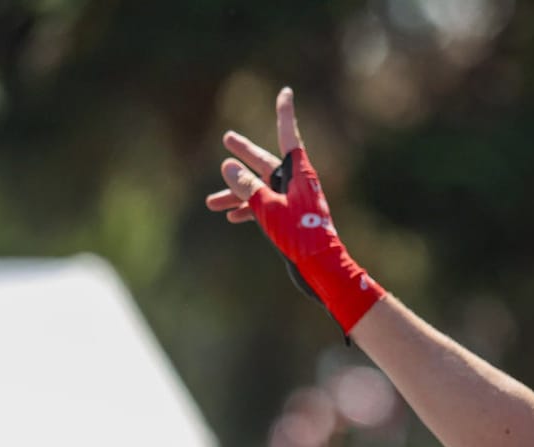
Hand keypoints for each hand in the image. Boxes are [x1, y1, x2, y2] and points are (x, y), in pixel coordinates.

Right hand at [205, 88, 385, 332]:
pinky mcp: (291, 219)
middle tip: (227, 138)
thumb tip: (227, 166)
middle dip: (245, 154)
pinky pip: (265, 208)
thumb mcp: (267, 208)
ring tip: (210, 202)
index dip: (284, 113)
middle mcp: (297, 183)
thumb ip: (246, 187)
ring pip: (260, 190)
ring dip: (236, 195)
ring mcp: (294, 201)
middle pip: (267, 162)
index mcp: (299, 173)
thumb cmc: (300, 235)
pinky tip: (230, 217)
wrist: (323, 267)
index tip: (286, 92)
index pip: (288, 136)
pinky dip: (248, 211)